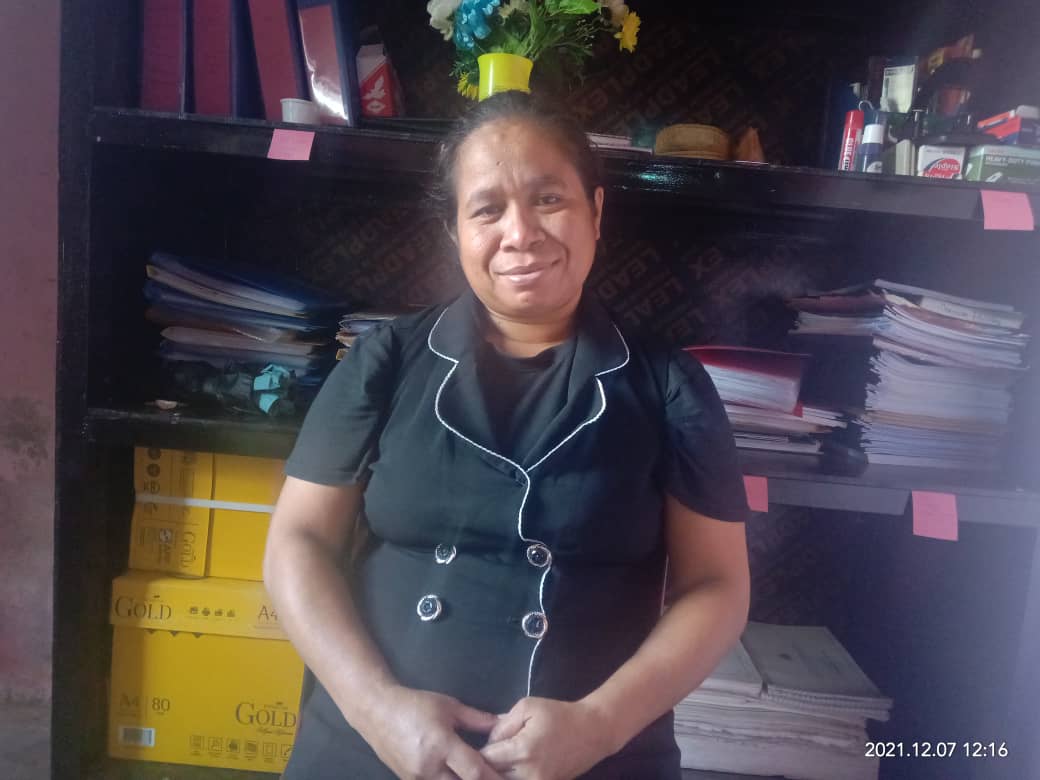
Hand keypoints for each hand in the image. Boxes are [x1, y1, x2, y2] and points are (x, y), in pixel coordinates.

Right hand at [358, 685, 504, 779]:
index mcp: (441, 745)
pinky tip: (456, 774)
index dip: (493, 777)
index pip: (474, 771)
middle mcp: (429, 767)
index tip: (508, 778)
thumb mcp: (449, 706)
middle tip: (496, 777)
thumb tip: (501, 724)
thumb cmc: (415, 704)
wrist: (377, 711)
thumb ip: (477, 719)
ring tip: (476, 775)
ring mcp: (417, 778)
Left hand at [480, 697, 614, 778]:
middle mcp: (529, 774)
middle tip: (482, 755)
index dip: (477, 752)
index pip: (486, 759)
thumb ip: (502, 724)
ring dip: (498, 774)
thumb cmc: (559, 715)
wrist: (593, 731)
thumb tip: (488, 741)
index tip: (472, 746)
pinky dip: (513, 777)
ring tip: (496, 762)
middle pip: (493, 776)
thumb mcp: (527, 707)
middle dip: (486, 766)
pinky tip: (512, 767)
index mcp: (522, 751)